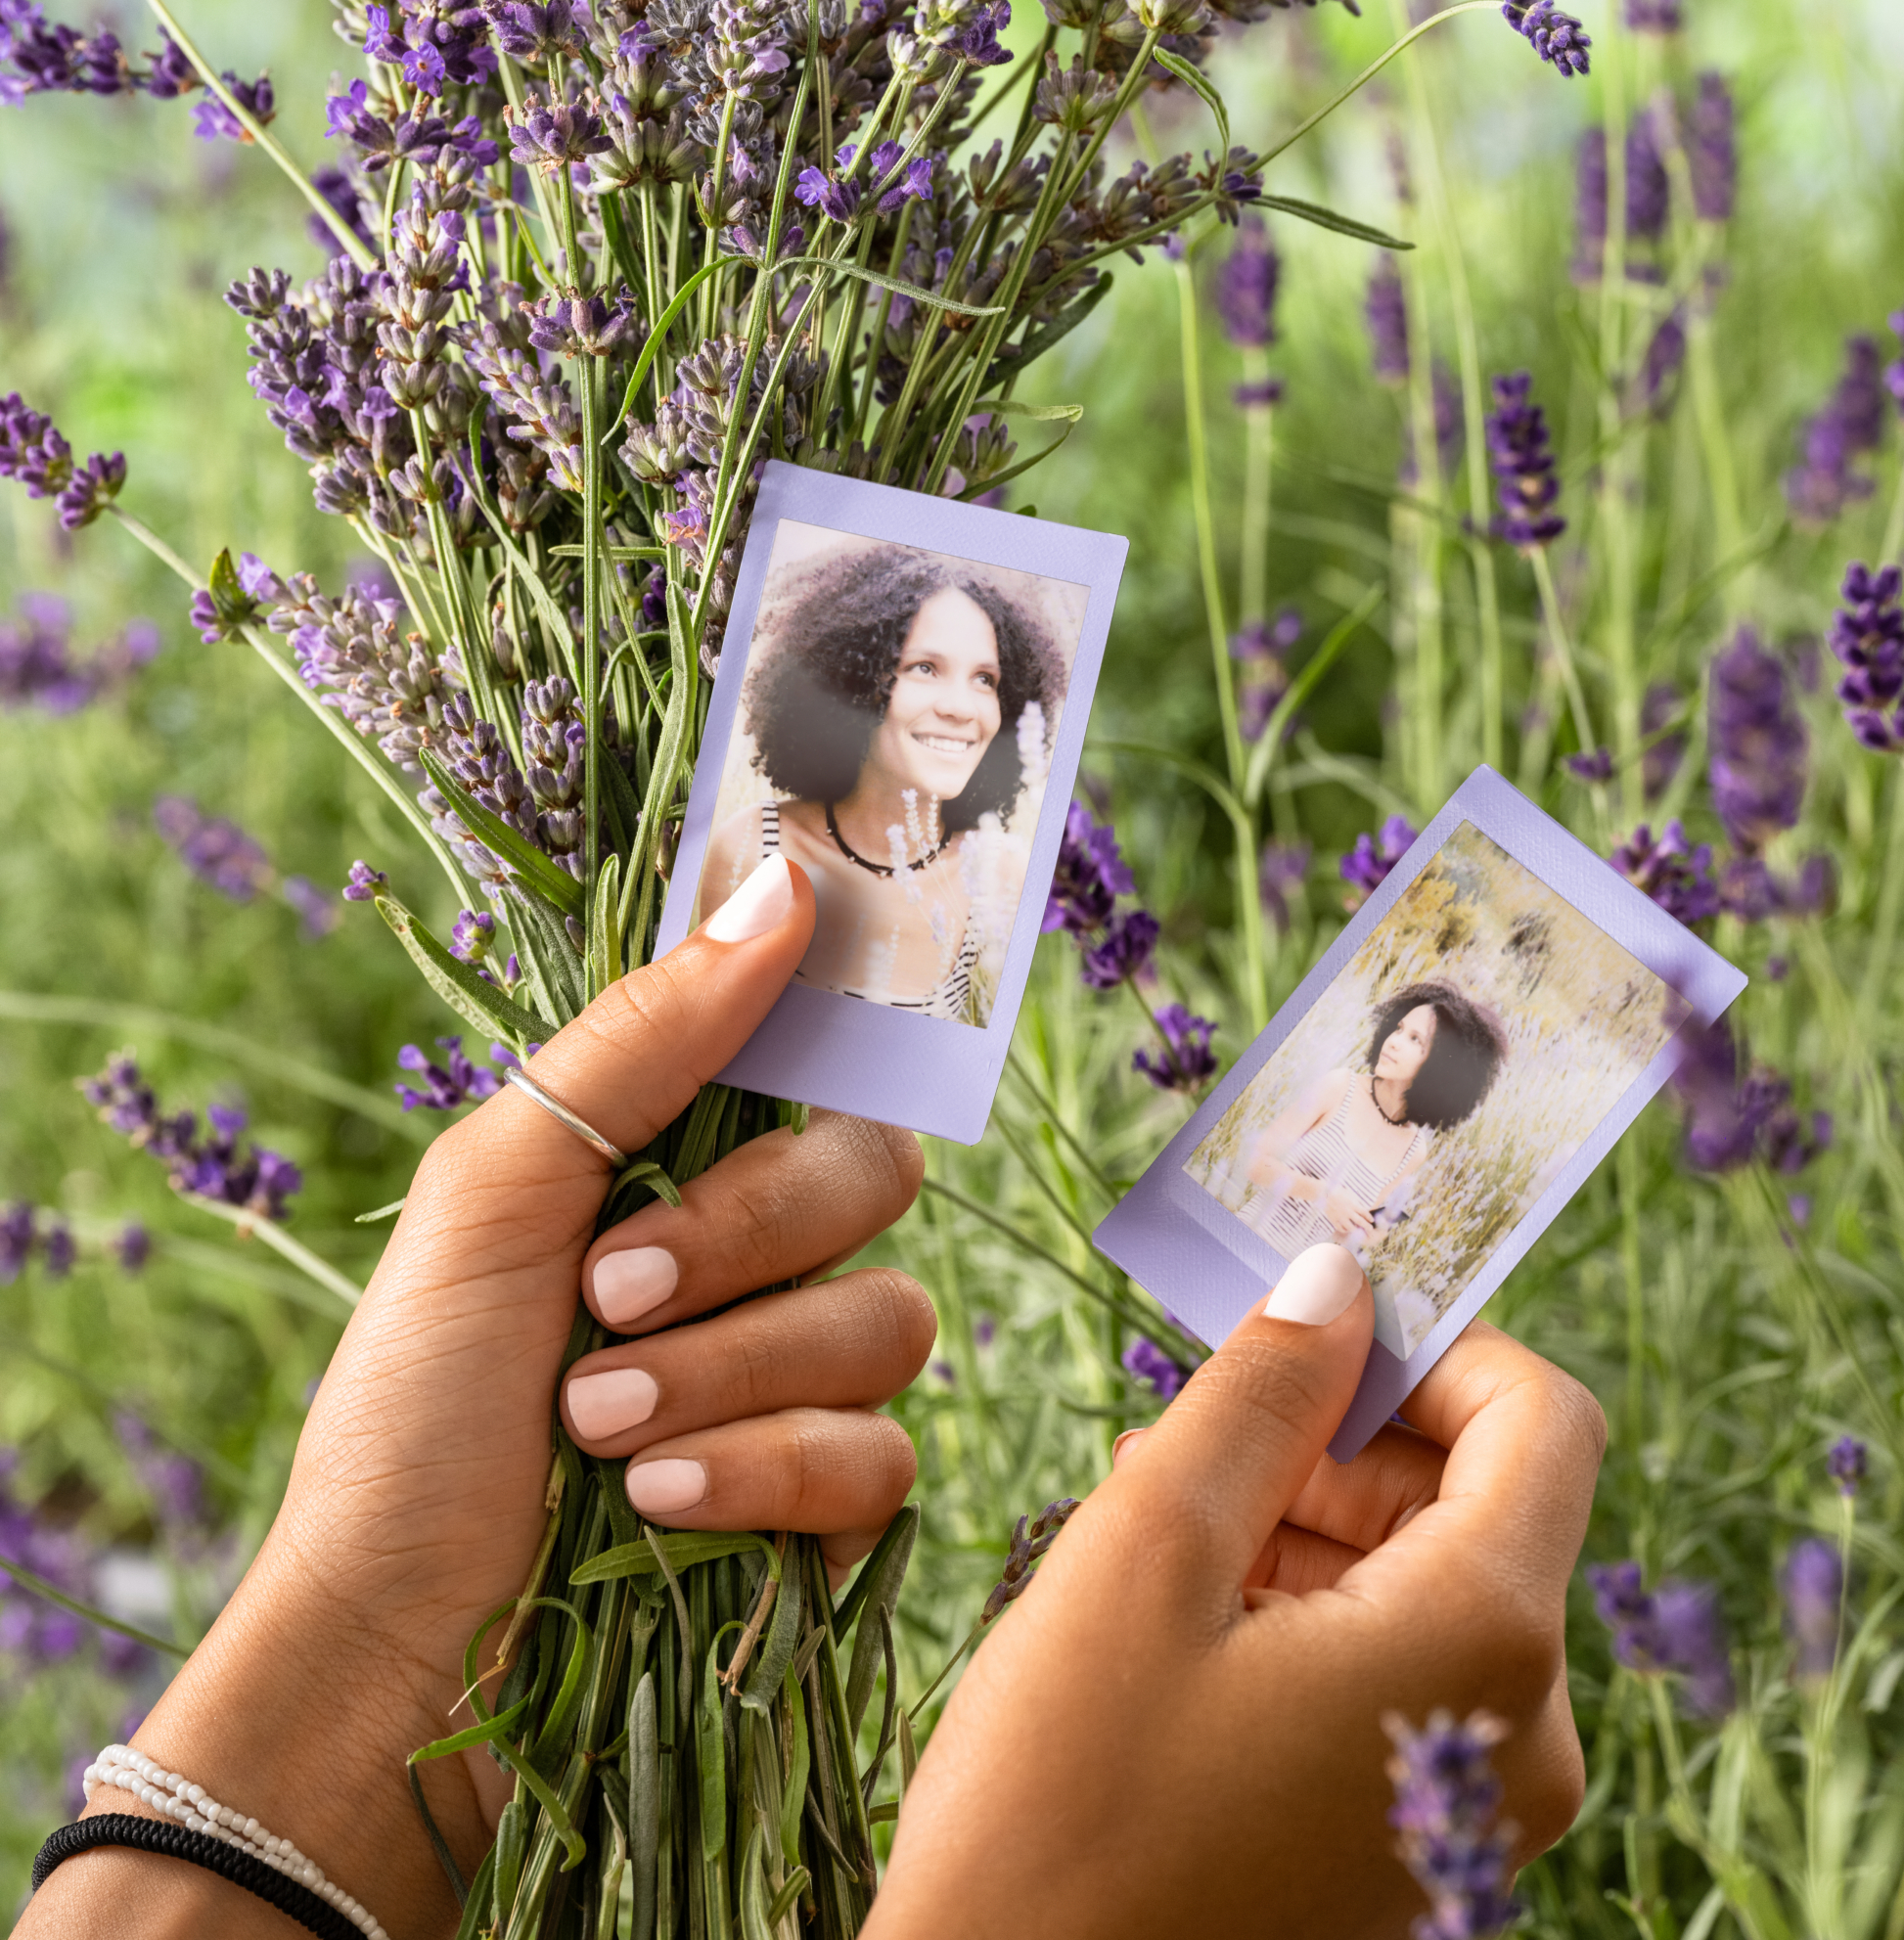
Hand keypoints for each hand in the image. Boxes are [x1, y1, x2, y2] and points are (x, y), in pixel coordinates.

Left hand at [27, 857, 931, 1939]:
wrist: (395, 1642)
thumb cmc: (414, 1403)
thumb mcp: (497, 1187)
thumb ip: (647, 1035)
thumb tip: (783, 882)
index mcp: (685, 1153)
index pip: (819, 1050)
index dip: (836, 1025)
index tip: (814, 1015)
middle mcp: (761, 1253)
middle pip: (876, 1174)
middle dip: (740, 1238)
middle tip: (606, 1294)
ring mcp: (805, 1381)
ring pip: (887, 1319)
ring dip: (726, 1371)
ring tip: (594, 1424)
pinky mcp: (832, 1508)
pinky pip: (879, 1457)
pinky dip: (758, 1472)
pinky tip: (655, 1502)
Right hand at [870, 1242, 1604, 1939]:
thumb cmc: (1062, 1808)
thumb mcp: (1149, 1550)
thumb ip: (1264, 1394)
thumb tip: (1342, 1278)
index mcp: (1484, 1643)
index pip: (1541, 1420)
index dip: (1434, 1343)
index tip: (1309, 1325)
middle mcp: (1523, 1735)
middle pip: (1480, 1503)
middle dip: (1341, 1438)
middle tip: (1190, 1426)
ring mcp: (1475, 1813)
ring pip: (1428, 1587)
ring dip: (1306, 1523)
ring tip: (1157, 1521)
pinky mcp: (1418, 1856)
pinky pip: (1400, 1679)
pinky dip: (1306, 1615)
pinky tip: (1180, 1616)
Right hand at [1317, 1179, 1375, 1235]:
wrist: (1323, 1193)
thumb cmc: (1338, 1191)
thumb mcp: (1349, 1193)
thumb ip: (1356, 1201)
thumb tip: (1363, 1207)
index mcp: (1352, 1204)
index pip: (1364, 1212)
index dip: (1369, 1217)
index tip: (1371, 1220)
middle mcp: (1347, 1212)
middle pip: (1360, 1221)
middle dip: (1367, 1226)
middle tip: (1370, 1229)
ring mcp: (1340, 1217)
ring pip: (1350, 1228)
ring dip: (1355, 1229)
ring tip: (1357, 1229)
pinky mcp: (1333, 1220)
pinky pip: (1341, 1228)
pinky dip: (1345, 1230)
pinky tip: (1347, 1229)